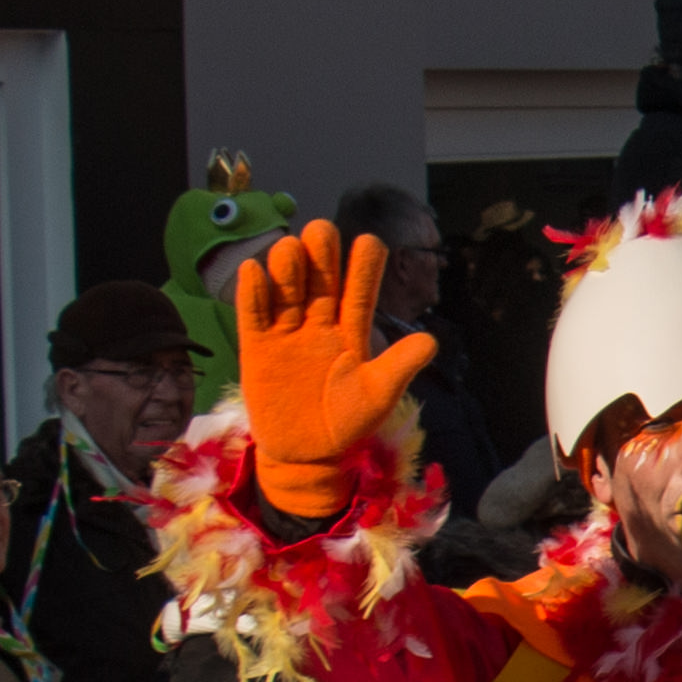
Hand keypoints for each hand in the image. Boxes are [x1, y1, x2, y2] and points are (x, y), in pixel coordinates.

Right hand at [238, 222, 438, 520]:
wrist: (308, 452)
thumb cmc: (348, 421)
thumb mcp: (377, 395)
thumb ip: (398, 367)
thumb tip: (430, 341)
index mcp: (352, 331)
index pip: (359, 293)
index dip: (364, 269)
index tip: (370, 242)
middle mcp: (318, 323)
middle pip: (320, 282)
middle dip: (321, 256)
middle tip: (323, 229)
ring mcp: (286, 332)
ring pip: (286, 292)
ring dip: (287, 270)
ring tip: (291, 248)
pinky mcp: (256, 346)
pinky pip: (253, 315)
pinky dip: (251, 294)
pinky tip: (252, 270)